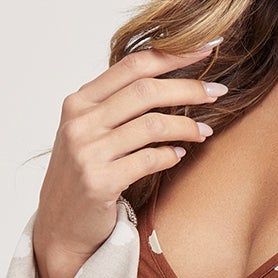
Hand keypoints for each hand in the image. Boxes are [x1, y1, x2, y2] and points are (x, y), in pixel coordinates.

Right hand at [32, 38, 227, 274]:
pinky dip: (170, 155)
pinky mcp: (100, 182)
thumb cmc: (82, 177)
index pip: (133, 65)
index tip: (208, 49)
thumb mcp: (89, 133)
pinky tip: (180, 155)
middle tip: (218, 91)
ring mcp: (88, 152)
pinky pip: (149, 159)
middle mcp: (80, 122)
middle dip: (189, 88)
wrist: (59, 227)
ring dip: (187, 126)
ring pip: (152, 125)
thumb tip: (170, 80)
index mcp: (78, 102)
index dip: (174, 54)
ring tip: (206, 132)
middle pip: (146, 90)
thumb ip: (116, 107)